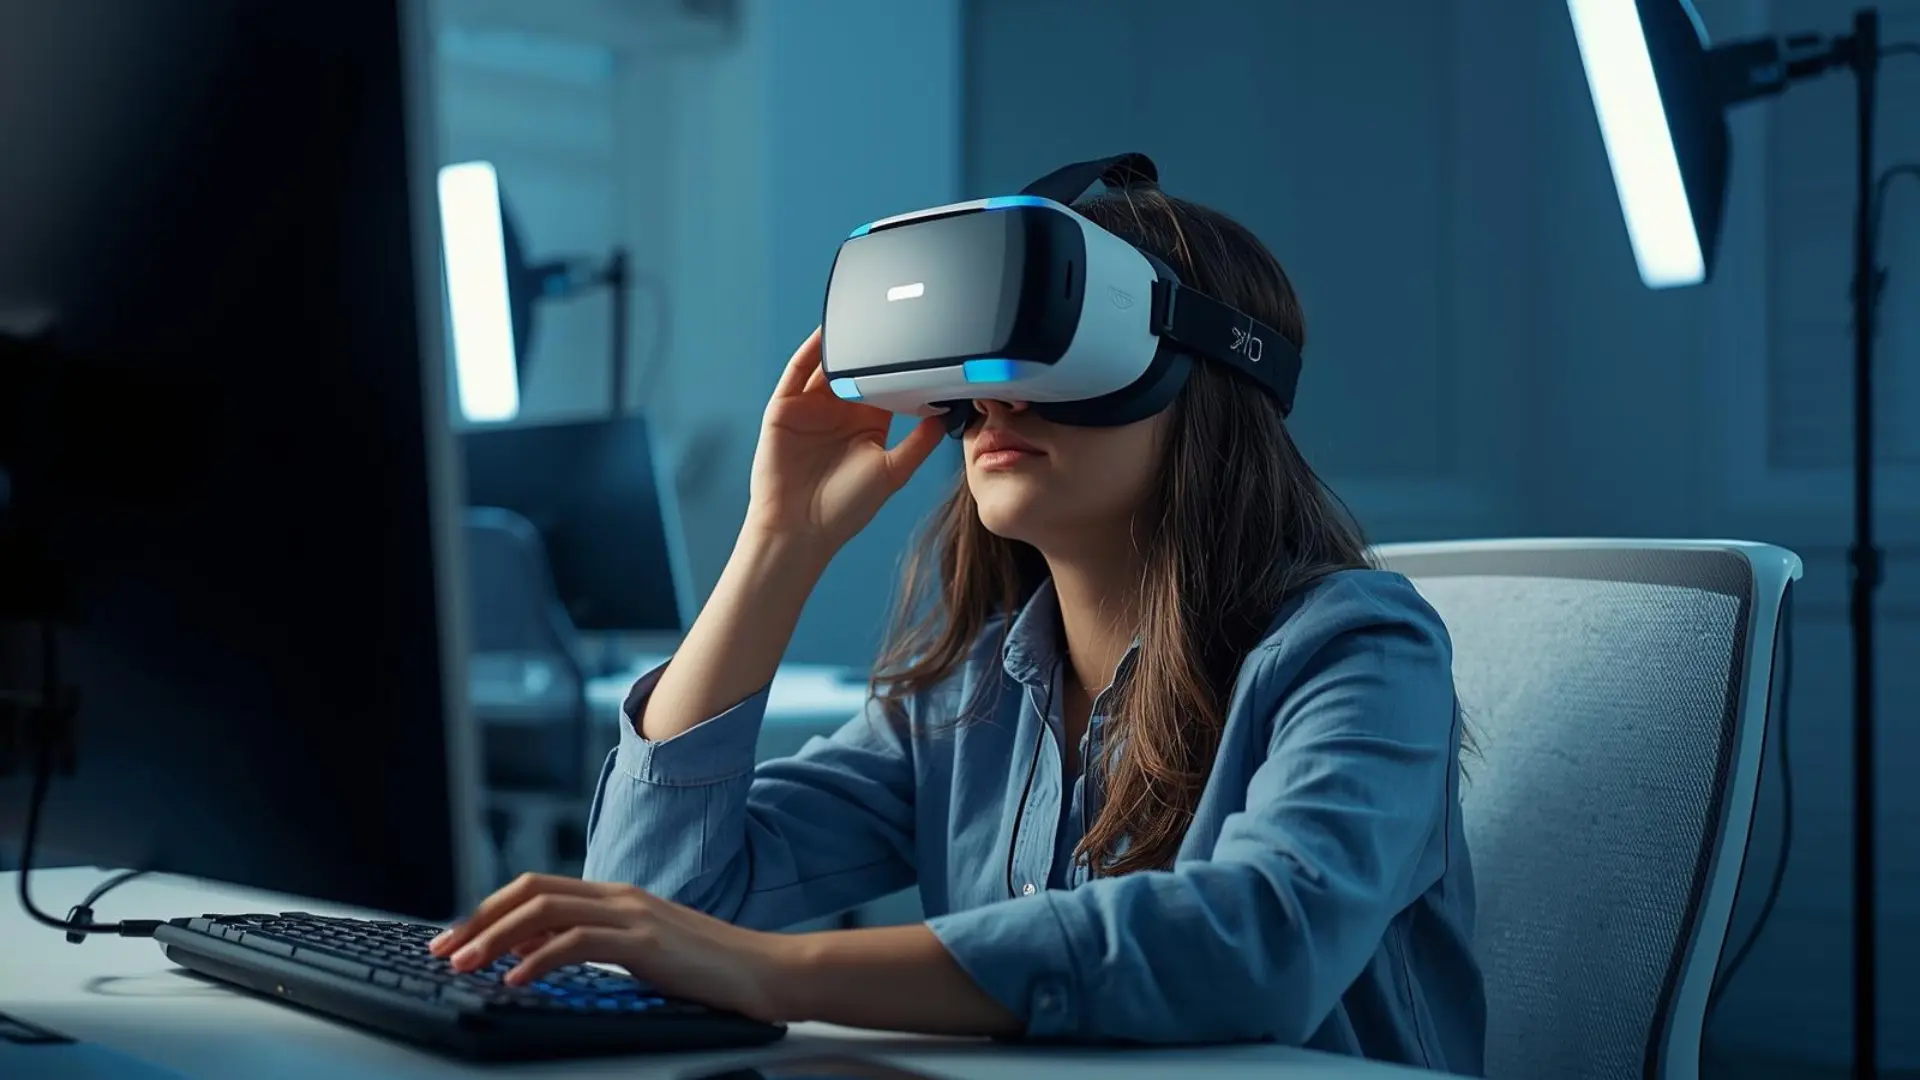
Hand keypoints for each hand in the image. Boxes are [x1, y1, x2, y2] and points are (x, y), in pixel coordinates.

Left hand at [428, 874, 799, 1023]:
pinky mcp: (646, 943)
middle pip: (531, 891)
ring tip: (465, 965)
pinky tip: (516, 980)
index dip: (489, 909)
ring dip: (495, 938)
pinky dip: (538, 959)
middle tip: (443, 949)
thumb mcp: (643, 951)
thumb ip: (595, 944)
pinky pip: (577, 942)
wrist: (767, 971)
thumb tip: (537, 956)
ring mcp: (633, 915)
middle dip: (478, 919)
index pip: (537, 888)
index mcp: (616, 896)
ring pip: (545, 911)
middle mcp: (619, 896)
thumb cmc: (710, 969)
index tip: (456, 937)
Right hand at [746, 328, 944, 551]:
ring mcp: (810, 408)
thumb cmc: (843, 510)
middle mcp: (838, 411)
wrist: (799, 530)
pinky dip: (811, 352)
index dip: (901, 364)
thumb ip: (920, 441)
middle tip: (894, 318)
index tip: (923, 342)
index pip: (885, 383)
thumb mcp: (893, 471)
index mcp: (866, 423)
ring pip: (827, 365)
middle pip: (856, 368)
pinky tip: (826, 335)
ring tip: (861, 317)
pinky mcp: (785, 409)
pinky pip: (797, 372)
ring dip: (842, 343)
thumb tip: (948, 412)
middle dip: (872, 346)